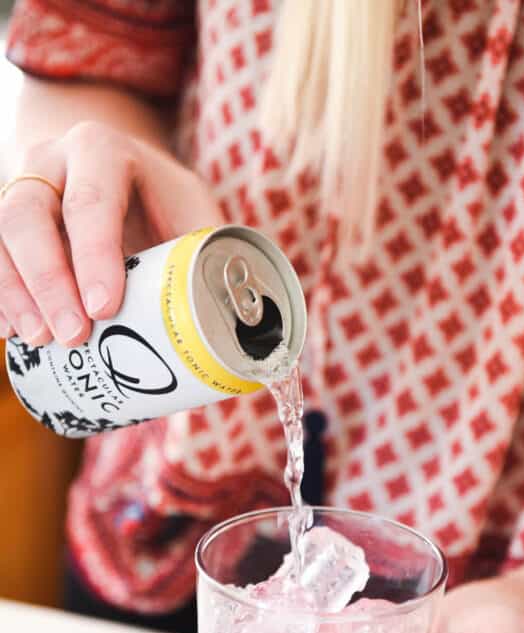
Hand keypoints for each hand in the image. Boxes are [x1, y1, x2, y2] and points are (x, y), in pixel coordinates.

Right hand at [0, 121, 223, 345]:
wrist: (117, 175)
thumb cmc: (164, 204)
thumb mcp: (193, 212)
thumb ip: (212, 254)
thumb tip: (251, 323)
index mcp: (102, 151)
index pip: (91, 199)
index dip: (93, 255)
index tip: (103, 308)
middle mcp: (50, 162)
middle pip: (28, 213)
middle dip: (47, 280)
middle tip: (71, 336)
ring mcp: (19, 189)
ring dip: (14, 292)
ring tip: (37, 342)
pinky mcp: (4, 226)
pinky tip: (9, 334)